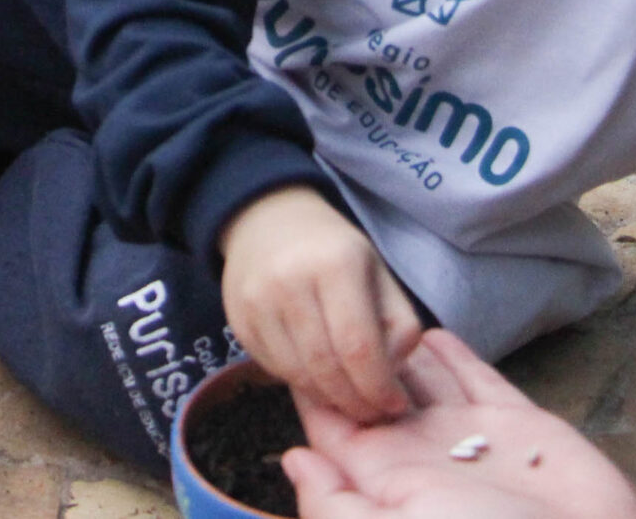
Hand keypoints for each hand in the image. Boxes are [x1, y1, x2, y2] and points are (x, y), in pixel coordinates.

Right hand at [219, 185, 423, 421]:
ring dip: (327, 398)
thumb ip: (398, 323)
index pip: (358, 345)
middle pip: (326, 366)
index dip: (378, 386)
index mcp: (336, 264)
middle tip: (372, 413)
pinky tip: (317, 377)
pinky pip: (273, 369)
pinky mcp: (238, 319)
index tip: (394, 405)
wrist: (268, 222)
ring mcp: (257, 301)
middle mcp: (291, 281)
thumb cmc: (334, 252)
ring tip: (347, 398)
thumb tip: (391, 374)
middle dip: (354, 401)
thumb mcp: (378, 274)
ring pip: (297, 374)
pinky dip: (300, 382)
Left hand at [282, 332, 635, 518]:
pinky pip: (478, 379)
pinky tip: (433, 329)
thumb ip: (338, 504)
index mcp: (387, 480)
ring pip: (424, 380)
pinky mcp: (517, 425)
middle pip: (377, 394)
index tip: (287, 345)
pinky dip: (456, 355)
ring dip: (400, 347)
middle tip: (329, 305)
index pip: (336, 429)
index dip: (314, 389)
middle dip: (353, 356)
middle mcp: (424, 456)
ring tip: (371, 305)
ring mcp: (471, 439)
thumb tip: (292, 461)